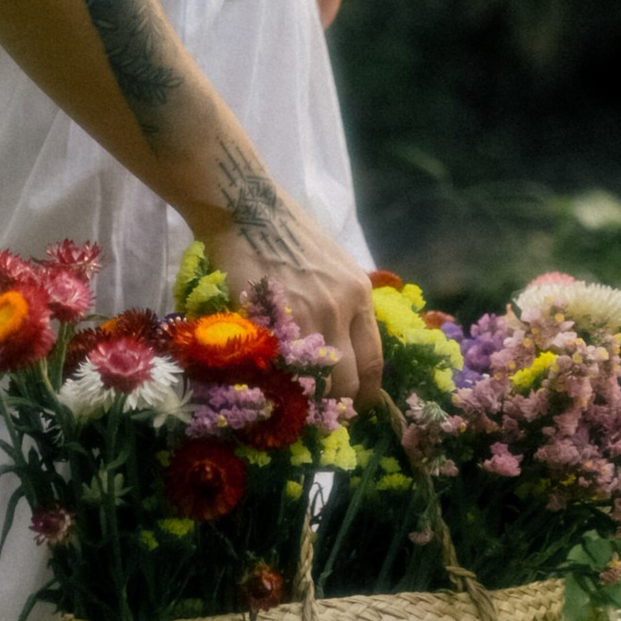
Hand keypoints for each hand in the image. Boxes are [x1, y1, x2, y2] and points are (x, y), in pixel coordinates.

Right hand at [199, 195, 383, 406]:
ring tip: (291, 402)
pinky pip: (275, 365)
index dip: (364, 394)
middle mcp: (338, 309)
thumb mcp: (336, 266)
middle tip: (321, 413)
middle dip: (334, 404)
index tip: (353, 406)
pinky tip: (265, 382)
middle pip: (344, 380)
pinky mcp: (266, 318)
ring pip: (309, 380)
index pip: (372, 363)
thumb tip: (345, 350)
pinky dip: (272, 379)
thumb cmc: (291, 233)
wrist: (248, 208)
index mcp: (358, 296)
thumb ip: (345, 305)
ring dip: (301, 396)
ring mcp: (302, 315)